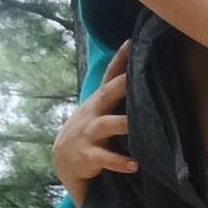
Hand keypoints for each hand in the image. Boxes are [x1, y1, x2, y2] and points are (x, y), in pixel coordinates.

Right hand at [53, 40, 137, 206]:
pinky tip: (134, 164)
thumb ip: (117, 92)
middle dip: (122, 85)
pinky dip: (119, 161)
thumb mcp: (101, 108)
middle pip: (107, 94)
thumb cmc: (92, 128)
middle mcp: (93, 113)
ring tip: (139, 127)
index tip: (131, 42)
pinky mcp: (88, 155)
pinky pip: (104, 158)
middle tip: (137, 77)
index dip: (119, 59)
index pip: (109, 76)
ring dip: (123, 125)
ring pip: (107, 126)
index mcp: (99, 100)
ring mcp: (89, 133)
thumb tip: (144, 71)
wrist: (64, 159)